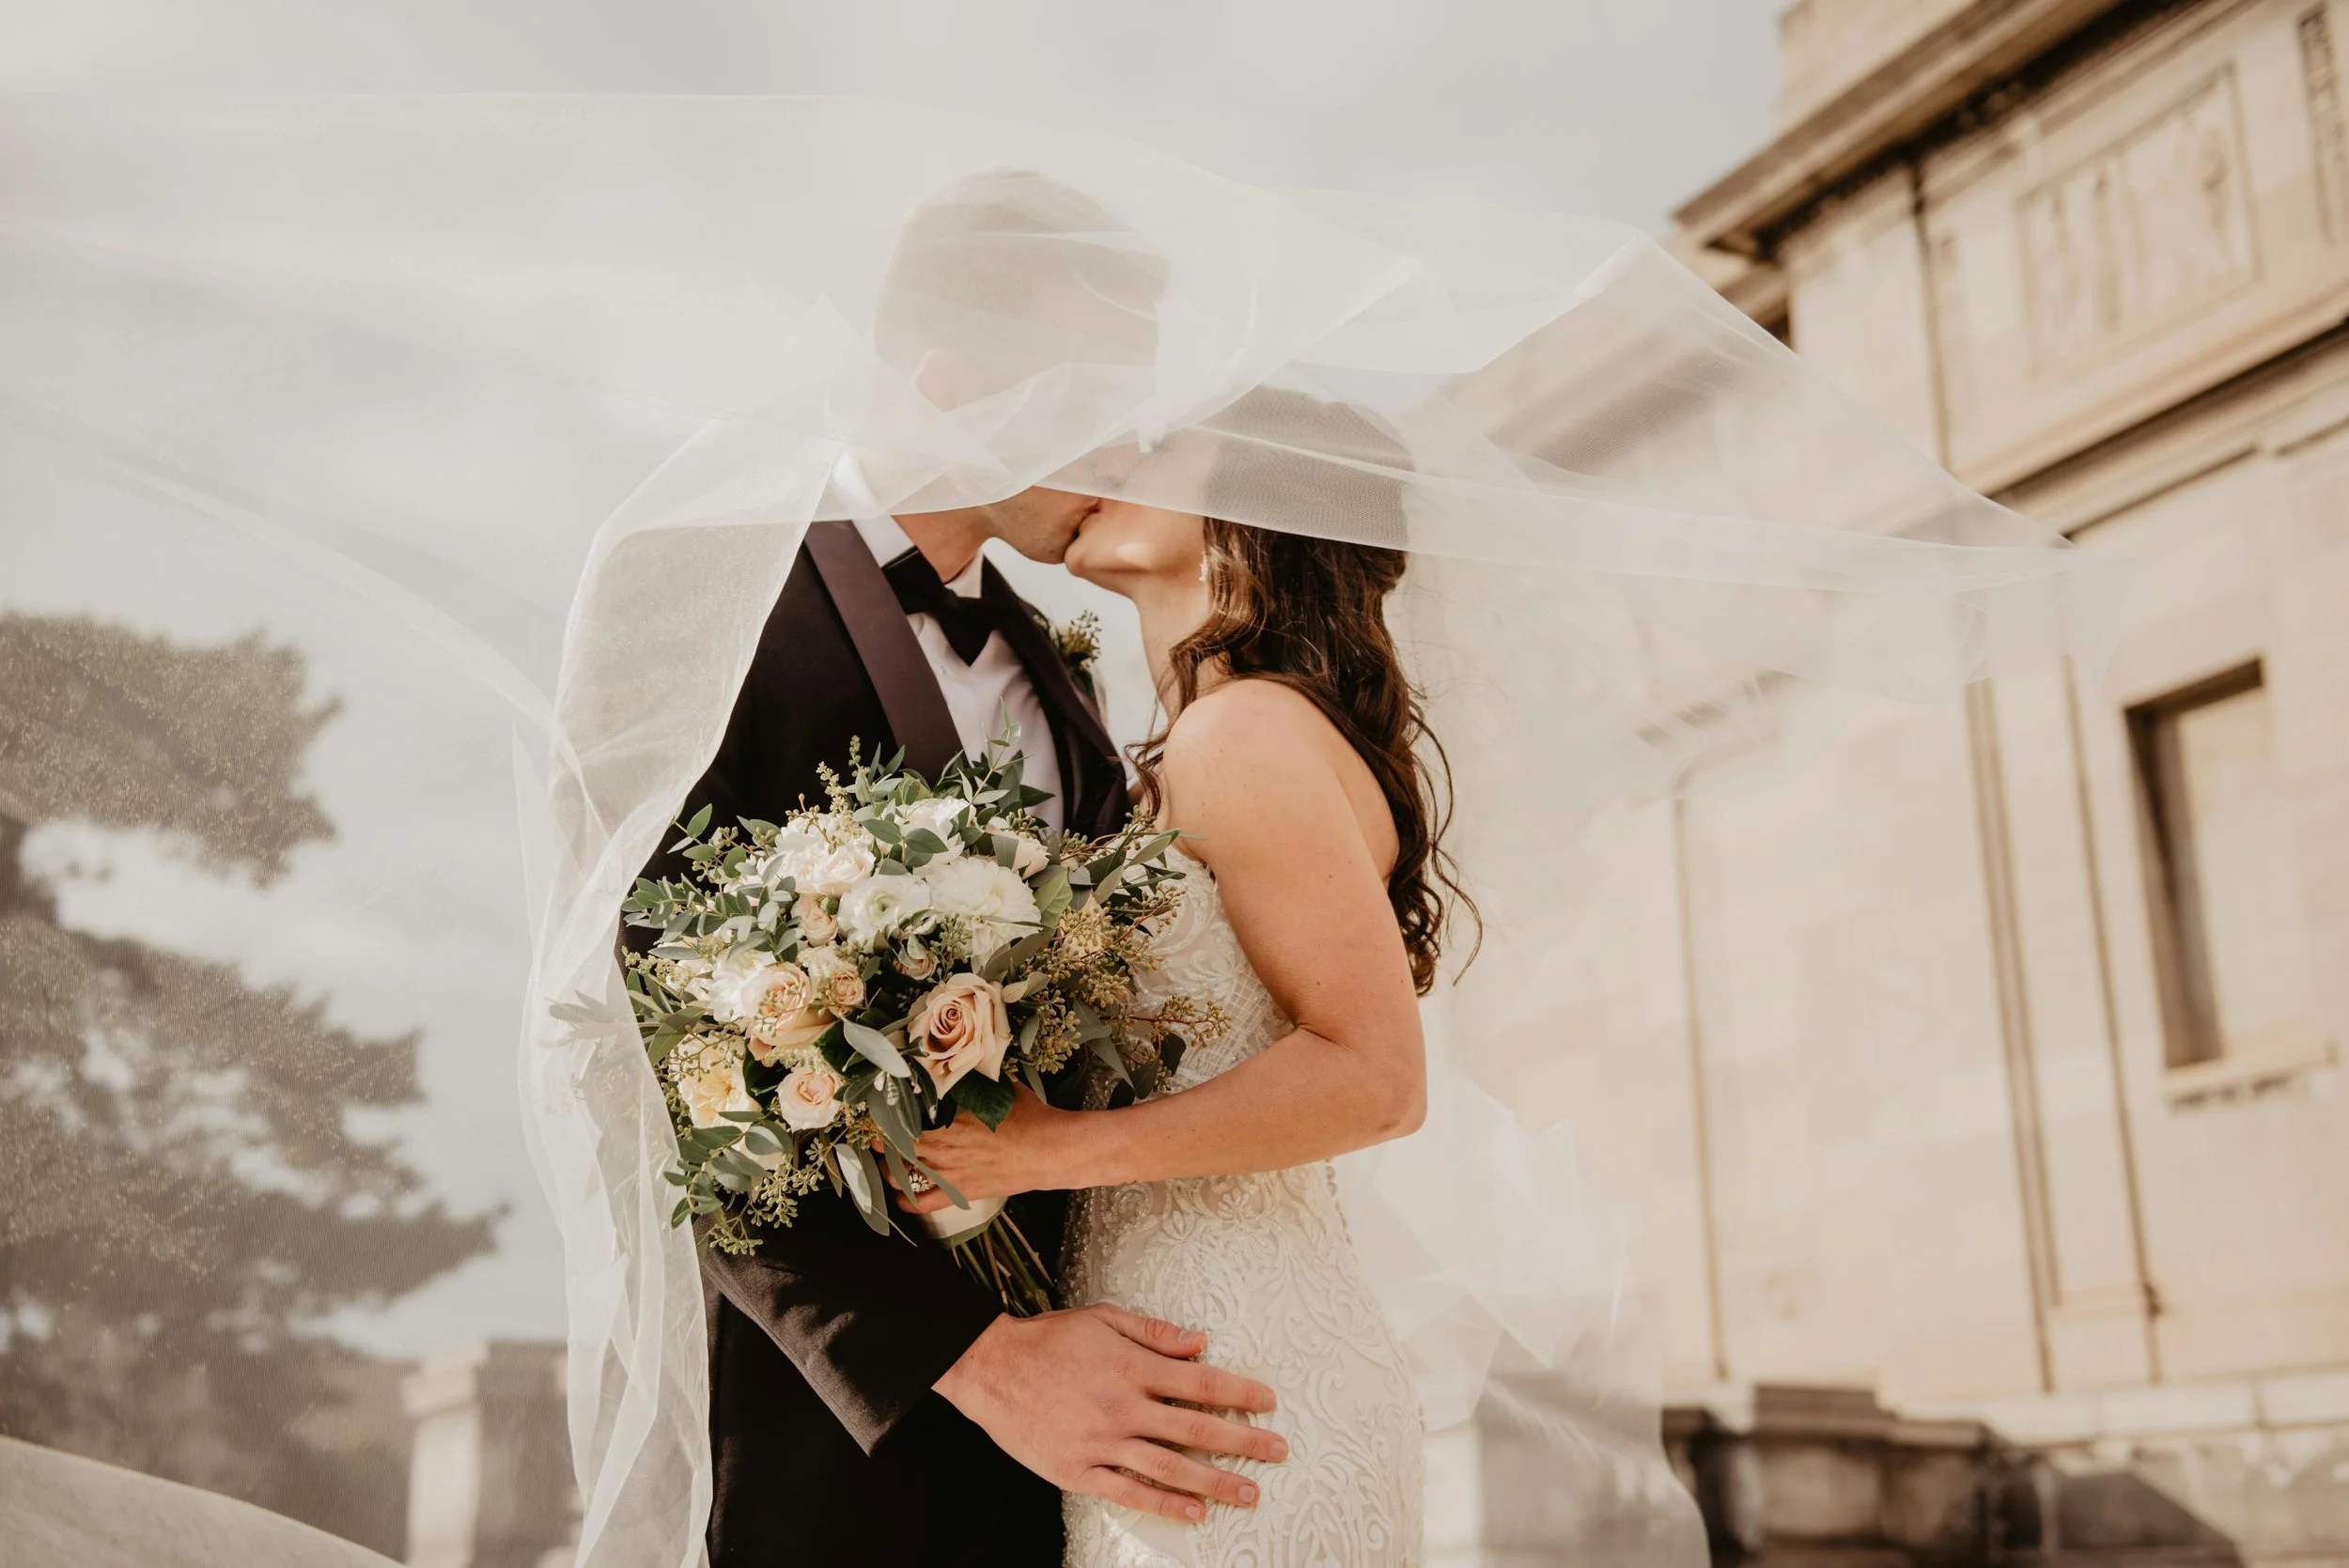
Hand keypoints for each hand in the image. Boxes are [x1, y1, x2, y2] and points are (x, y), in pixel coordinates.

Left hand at [894, 1085, 1077, 1211]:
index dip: (884, 1112)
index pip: (901, 1115)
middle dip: (880, 1137)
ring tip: (887, 1159)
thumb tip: (966, 1064)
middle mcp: (941, 1146)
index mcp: (947, 1117)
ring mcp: (948, 1172)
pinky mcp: (959, 1192)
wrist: (1049, 1151)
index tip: (881, 1107)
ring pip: (899, 1174)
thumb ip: (977, 1080)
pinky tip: (901, 1194)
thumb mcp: (1000, 1087)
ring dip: (887, 1166)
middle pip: (893, 1143)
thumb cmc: (1029, 1116)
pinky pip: (922, 1203)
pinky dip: (906, 1200)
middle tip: (879, 1131)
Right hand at [933, 1304, 1286, 1522]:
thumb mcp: (1103, 1318)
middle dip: (1243, 1441)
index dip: (1239, 1392)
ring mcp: (1101, 1443)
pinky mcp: (1078, 1471)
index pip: (1200, 1382)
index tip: (1269, 1402)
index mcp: (1131, 1367)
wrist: (990, 1369)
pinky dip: (1164, 1504)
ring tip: (1250, 1493)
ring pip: (1170, 1468)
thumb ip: (1154, 1332)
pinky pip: (1128, 1492)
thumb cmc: (1049, 1339)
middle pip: (1196, 1429)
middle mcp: (1122, 1407)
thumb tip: (1202, 1342)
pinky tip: (1194, 1512)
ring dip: (1215, 1482)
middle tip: (1278, 1452)